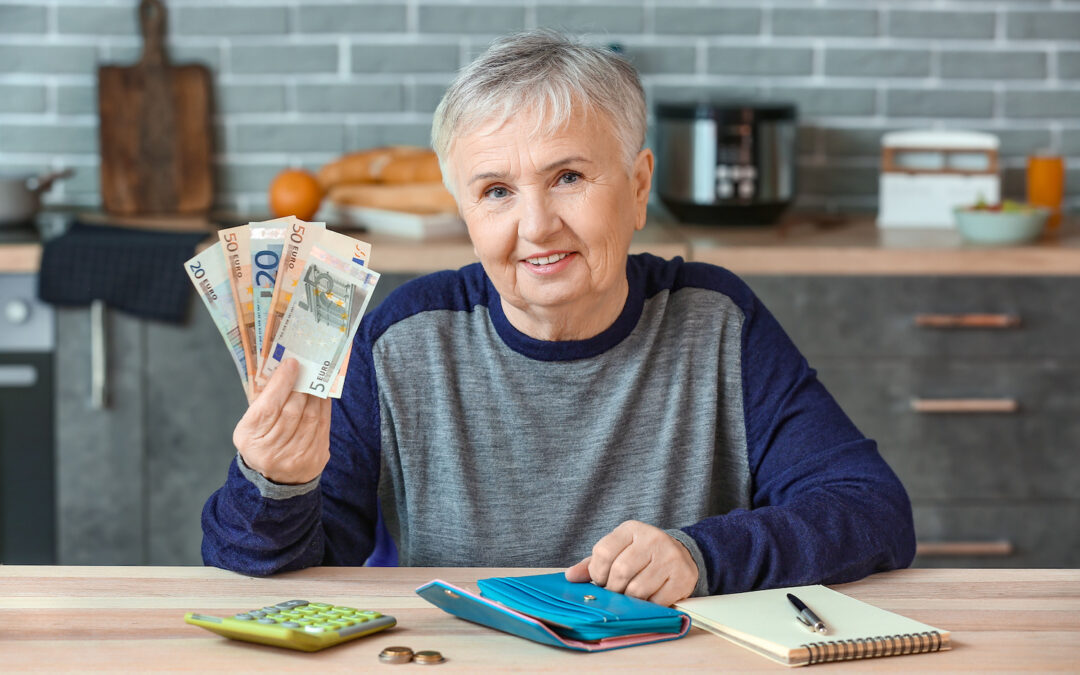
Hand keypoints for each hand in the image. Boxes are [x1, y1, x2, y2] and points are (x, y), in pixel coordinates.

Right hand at [233, 358, 331, 484]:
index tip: (292, 363)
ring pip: (311, 417)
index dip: (282, 383)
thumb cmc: (261, 442)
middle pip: (292, 410)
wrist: (276, 479)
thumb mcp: (250, 426)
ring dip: (315, 394)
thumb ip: (263, 402)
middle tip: (307, 367)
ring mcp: (296, 457)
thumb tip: (285, 371)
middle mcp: (272, 451)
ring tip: (315, 378)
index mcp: (251, 439)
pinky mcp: (316, 458)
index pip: (269, 406)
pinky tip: (322, 395)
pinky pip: (323, 425)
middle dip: (301, 385)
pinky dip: (324, 407)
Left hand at [565, 520, 697, 606]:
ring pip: (638, 589)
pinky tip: (648, 599)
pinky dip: (648, 605)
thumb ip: (593, 563)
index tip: (600, 581)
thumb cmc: (641, 556)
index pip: (604, 552)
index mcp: (631, 529)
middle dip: (613, 589)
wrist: (680, 555)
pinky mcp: (683, 576)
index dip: (597, 573)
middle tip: (615, 593)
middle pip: (620, 572)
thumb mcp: (617, 552)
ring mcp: (670, 557)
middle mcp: (652, 538)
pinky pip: (657, 601)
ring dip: (629, 600)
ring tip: (630, 596)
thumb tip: (570, 576)